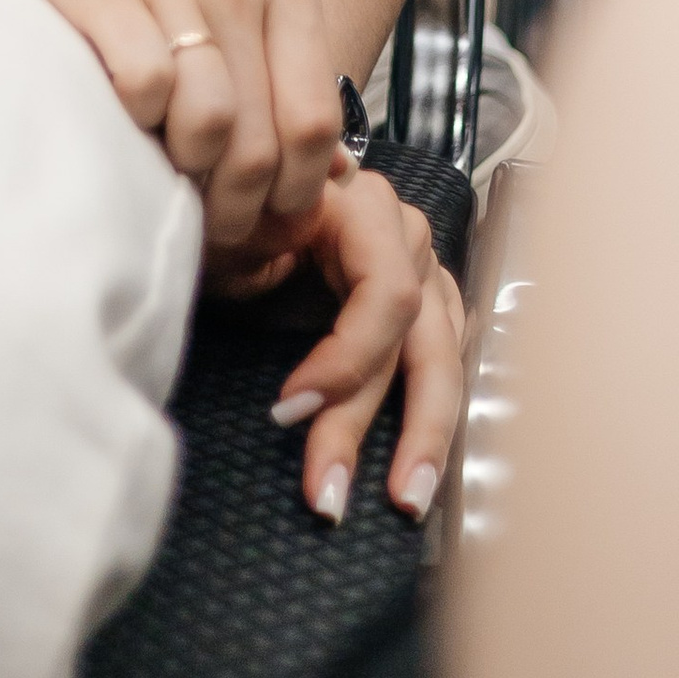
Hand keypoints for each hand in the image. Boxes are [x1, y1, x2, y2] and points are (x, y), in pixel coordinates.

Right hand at [0, 0, 343, 247]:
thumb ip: (264, 35)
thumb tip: (305, 152)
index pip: (318, 118)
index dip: (298, 191)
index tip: (268, 219)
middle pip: (267, 140)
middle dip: (240, 208)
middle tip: (210, 228)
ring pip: (212, 128)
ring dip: (188, 177)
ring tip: (166, 179)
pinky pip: (143, 92)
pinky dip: (134, 124)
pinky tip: (119, 116)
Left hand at [215, 158, 464, 527]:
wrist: (252, 177)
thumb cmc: (239, 205)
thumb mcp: (236, 225)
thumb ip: (251, 264)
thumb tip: (269, 353)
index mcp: (363, 207)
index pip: (388, 294)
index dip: (347, 360)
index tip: (287, 410)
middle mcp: (407, 236)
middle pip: (423, 341)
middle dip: (397, 428)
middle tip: (342, 494)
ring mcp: (423, 267)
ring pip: (441, 359)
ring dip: (426, 435)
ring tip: (406, 500)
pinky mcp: (426, 298)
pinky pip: (443, 358)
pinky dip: (431, 413)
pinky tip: (420, 460)